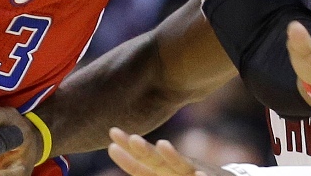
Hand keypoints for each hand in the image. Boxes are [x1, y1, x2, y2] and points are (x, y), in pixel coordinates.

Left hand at [108, 128, 227, 175]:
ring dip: (172, 156)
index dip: (127, 156)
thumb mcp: (163, 174)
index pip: (141, 165)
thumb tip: (117, 152)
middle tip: (131, 138)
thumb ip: (145, 169)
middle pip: (157, 160)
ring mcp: (193, 172)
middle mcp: (175, 169)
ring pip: (181, 165)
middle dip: (144, 150)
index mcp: (162, 171)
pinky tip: (198, 175)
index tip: (112, 142)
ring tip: (162, 145)